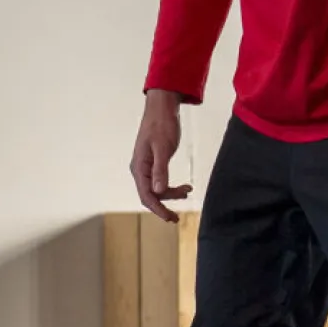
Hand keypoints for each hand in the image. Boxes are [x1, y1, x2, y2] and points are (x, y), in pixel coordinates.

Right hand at [129, 91, 190, 220]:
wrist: (162, 108)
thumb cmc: (161, 125)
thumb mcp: (163, 148)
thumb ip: (160, 170)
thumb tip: (158, 191)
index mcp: (139, 167)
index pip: (146, 195)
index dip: (158, 209)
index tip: (170, 218)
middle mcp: (140, 169)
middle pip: (150, 195)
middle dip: (164, 206)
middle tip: (178, 217)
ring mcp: (145, 166)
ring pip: (156, 189)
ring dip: (171, 194)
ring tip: (188, 190)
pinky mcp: (153, 163)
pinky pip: (159, 181)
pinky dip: (170, 186)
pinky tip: (184, 186)